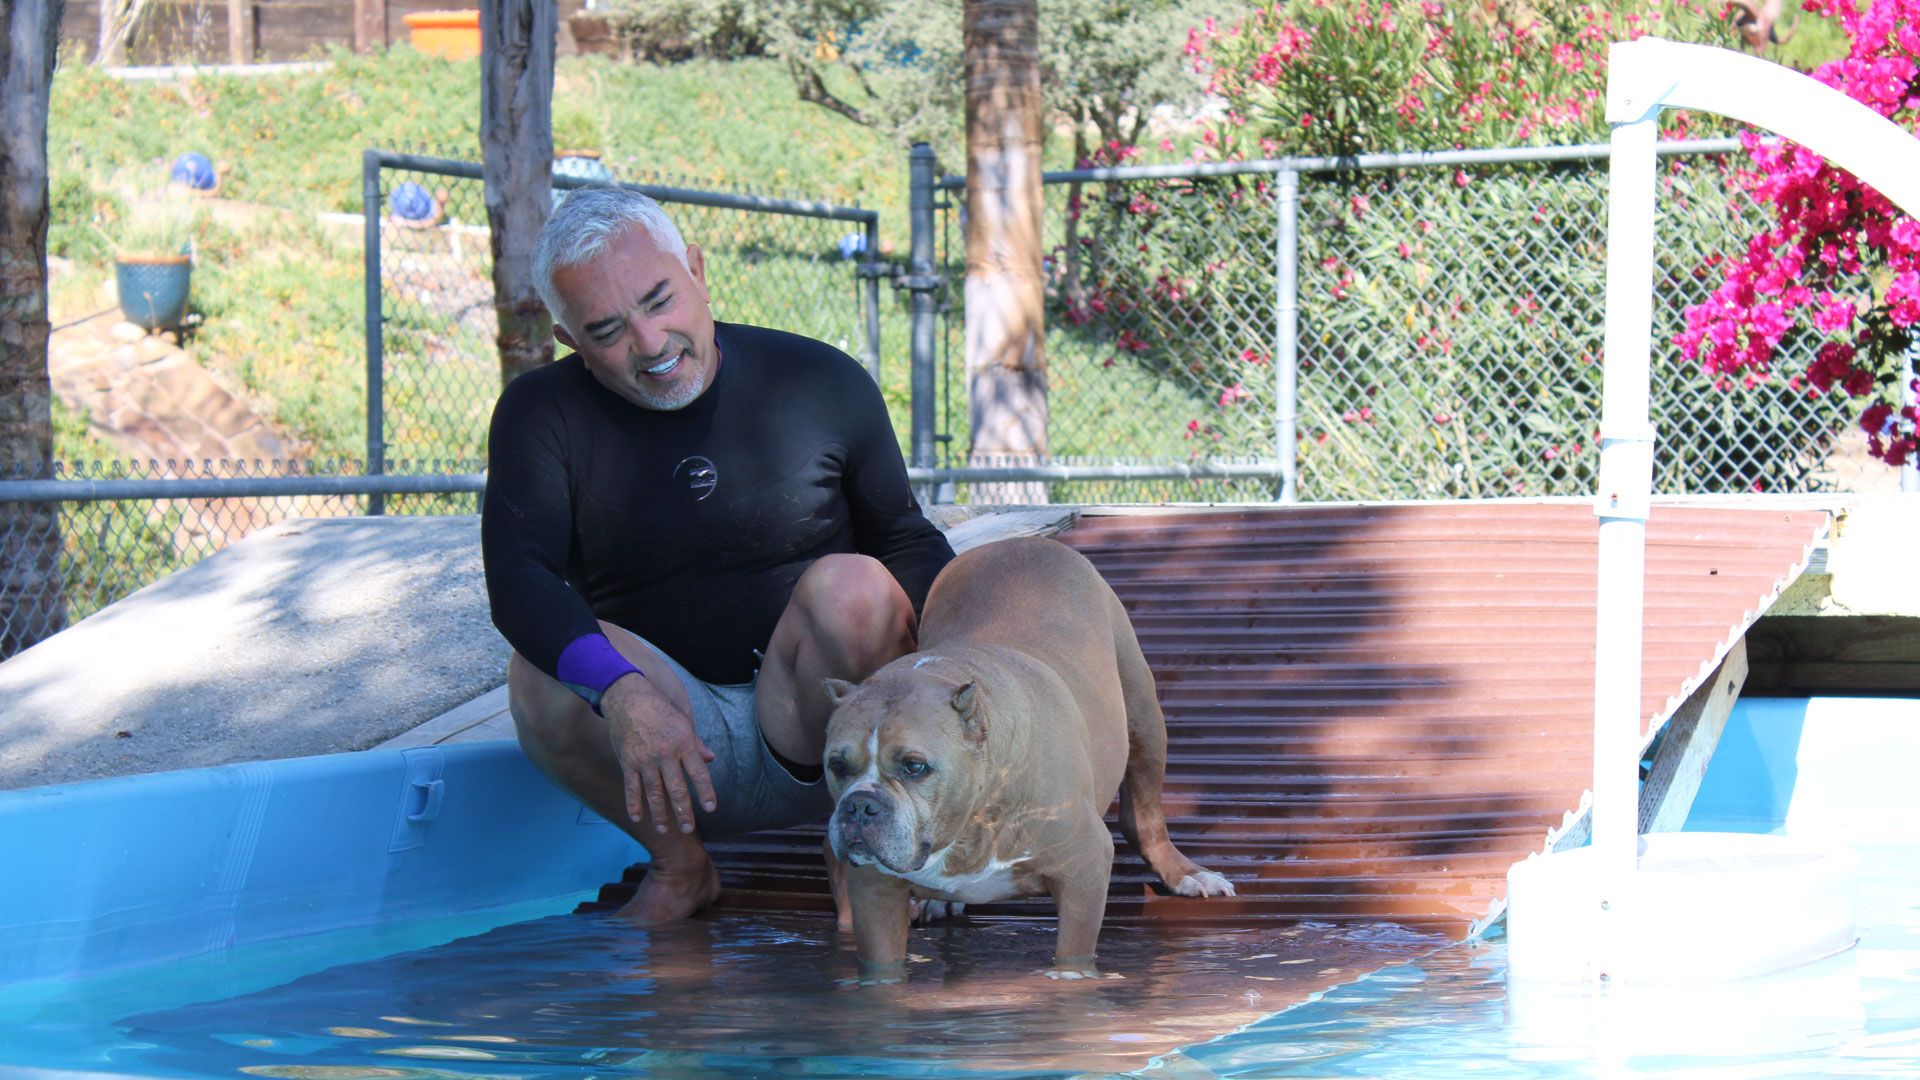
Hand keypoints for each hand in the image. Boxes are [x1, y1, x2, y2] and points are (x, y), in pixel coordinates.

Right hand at [601, 673, 716, 833]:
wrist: (628, 697)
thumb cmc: (659, 708)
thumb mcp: (683, 722)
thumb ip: (697, 744)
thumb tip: (711, 759)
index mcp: (684, 743)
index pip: (699, 773)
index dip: (705, 792)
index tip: (710, 808)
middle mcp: (666, 754)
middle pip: (676, 789)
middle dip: (683, 812)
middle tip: (688, 829)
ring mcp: (645, 759)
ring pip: (654, 793)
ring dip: (659, 814)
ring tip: (664, 830)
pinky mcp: (628, 761)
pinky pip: (631, 787)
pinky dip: (634, 804)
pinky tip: (638, 818)